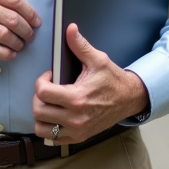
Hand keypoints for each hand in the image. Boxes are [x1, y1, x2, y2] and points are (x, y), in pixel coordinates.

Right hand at [0, 0, 41, 60]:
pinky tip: (11, 54)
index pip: (15, 0)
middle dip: (26, 30)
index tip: (35, 21)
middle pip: (12, 19)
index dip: (30, 12)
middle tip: (30, 35)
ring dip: (18, 43)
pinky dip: (5, 53)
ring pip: (4, 34)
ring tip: (20, 45)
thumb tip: (23, 11)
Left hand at [32, 24, 148, 143]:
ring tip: (50, 103)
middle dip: (38, 97)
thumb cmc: (113, 80)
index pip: (43, 93)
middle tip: (48, 89)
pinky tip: (56, 115)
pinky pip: (53, 138)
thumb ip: (80, 45)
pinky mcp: (79, 137)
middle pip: (38, 111)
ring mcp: (77, 130)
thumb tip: (70, 29)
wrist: (129, 99)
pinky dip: (49, 128)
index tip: (49, 77)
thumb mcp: (98, 60)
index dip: (41, 81)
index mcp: (78, 98)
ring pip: (42, 128)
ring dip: (41, 115)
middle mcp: (76, 118)